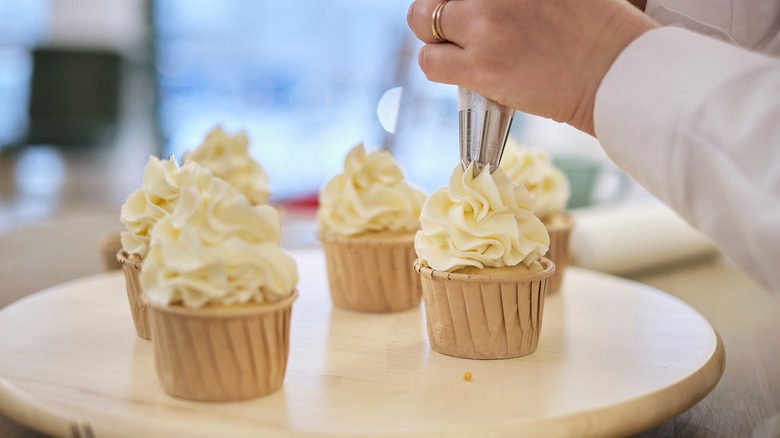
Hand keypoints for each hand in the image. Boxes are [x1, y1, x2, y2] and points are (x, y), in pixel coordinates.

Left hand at [407, 0, 657, 134]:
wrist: (615, 72)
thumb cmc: (596, 29)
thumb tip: (485, 5)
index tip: (467, 9)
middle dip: (440, 7)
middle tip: (457, 24)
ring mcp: (485, 24)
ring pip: (422, 20)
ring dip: (435, 35)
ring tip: (459, 47)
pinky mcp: (480, 65)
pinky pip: (430, 61)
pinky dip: (437, 64)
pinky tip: (460, 67)